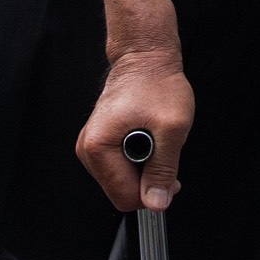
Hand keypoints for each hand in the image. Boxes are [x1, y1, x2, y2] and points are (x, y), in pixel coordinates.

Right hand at [78, 45, 193, 211]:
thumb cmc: (156, 83)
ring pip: (122, 180)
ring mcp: (92, 146)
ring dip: (144, 166)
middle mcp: (88, 149)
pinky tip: (145, 136)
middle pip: (121, 190)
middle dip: (147, 177)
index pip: (124, 197)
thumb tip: (155, 202)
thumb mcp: (171, 128)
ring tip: (153, 137)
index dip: (152, 192)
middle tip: (161, 147)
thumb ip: (163, 169)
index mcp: (99, 147)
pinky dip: (138, 157)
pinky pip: (120, 167)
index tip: (168, 173)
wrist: (145, 57)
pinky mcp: (99, 142)